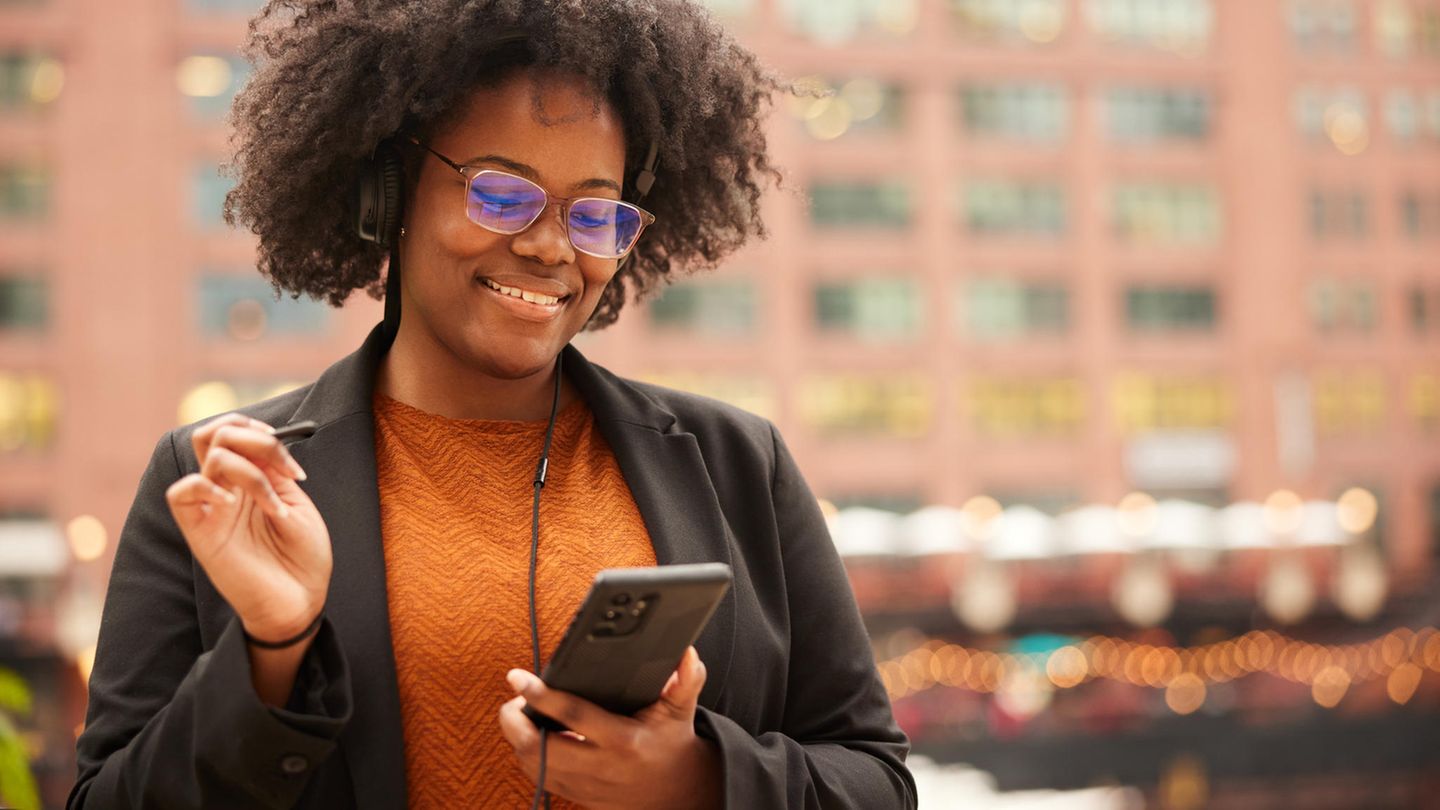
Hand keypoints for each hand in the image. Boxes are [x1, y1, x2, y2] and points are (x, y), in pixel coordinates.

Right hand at [165, 413, 330, 642]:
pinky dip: (205, 486)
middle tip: (283, 469)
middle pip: (216, 432)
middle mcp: (228, 487)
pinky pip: (180, 493)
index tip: (291, 464)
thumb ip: (275, 475)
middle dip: (254, 437)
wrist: (300, 602)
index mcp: (252, 479)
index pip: (238, 432)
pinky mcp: (199, 531)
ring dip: (251, 471)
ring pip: (208, 453)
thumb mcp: (299, 507)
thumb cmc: (303, 558)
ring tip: (274, 507)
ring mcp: (213, 507)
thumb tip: (260, 444)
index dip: (263, 433)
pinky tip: (231, 504)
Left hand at [499, 647, 722, 809]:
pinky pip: (539, 778)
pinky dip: (528, 756)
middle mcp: (600, 765)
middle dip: (514, 719)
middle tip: (515, 697)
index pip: (572, 715)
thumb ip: (687, 679)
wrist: (677, 793)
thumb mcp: (681, 710)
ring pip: (532, 764)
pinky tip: (534, 736)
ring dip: (518, 738)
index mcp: (623, 740)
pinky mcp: (578, 796)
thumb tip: (686, 654)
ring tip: (522, 713)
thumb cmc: (672, 743)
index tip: (518, 677)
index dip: (541, 695)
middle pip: (537, 746)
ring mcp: (585, 785)